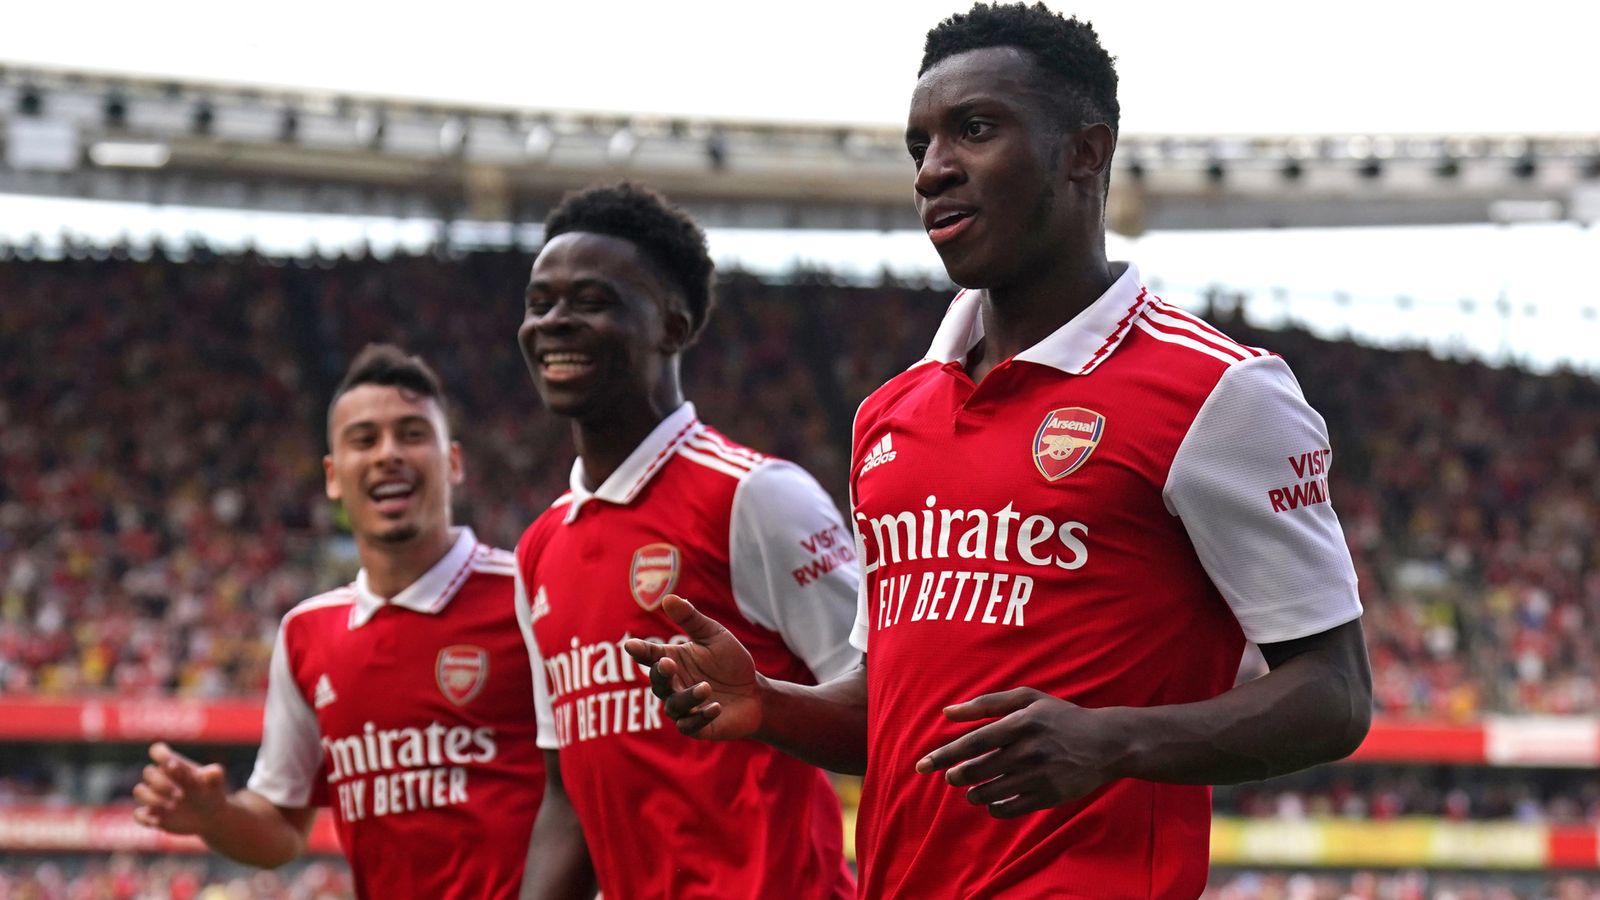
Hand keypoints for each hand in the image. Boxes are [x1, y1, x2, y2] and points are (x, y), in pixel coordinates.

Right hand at [132, 742, 228, 833]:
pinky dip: (145, 818)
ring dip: (153, 799)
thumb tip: (212, 771)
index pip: (158, 751)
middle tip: (181, 795)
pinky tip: (159, 822)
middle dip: (162, 783)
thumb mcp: (216, 783)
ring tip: (173, 807)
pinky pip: (138, 814)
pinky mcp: (151, 815)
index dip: (161, 755)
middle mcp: (161, 779)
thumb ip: (215, 774)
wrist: (210, 817)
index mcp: (174, 766)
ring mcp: (154, 797)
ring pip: (139, 790)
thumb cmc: (212, 793)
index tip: (174, 766)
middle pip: (148, 772)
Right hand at [622, 595, 762, 740]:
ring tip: (705, 687)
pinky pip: (690, 726)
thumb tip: (668, 598)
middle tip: (668, 664)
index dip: (640, 651)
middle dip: (660, 674)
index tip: (630, 646)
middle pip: (657, 682)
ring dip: (687, 697)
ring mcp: (684, 707)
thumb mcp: (714, 635)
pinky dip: (700, 717)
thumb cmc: (731, 662)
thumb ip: (691, 619)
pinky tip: (716, 707)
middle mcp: (674, 685)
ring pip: (673, 706)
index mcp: (673, 660)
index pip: (650, 656)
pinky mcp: (698, 726)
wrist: (756, 693)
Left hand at [915, 688, 1126, 818]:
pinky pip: (1011, 809)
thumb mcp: (1028, 699)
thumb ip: (986, 703)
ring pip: (991, 792)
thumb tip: (947, 711)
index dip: (944, 755)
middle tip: (952, 777)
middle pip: (978, 770)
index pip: (972, 743)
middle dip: (957, 776)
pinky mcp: (1050, 796)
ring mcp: (1040, 775)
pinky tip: (992, 802)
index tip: (922, 766)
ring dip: (974, 793)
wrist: (1106, 743)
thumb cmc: (1060, 717)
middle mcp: (1029, 750)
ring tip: (972, 789)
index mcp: (1021, 723)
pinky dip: (995, 808)